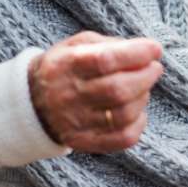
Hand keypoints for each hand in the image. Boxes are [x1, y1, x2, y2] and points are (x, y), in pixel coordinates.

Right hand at [29, 31, 162, 152]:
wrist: (32, 102)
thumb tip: (147, 51)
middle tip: (154, 69)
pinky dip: (139, 124)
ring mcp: (77, 122)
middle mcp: (70, 95)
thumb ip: (110, 45)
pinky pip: (123, 138)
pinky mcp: (85, 141)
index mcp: (67, 65)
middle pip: (118, 90)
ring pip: (123, 114)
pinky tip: (138, 111)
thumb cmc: (66, 68)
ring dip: (143, 98)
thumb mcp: (77, 45)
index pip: (105, 60)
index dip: (136, 54)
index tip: (155, 49)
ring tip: (143, 88)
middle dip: (145, 77)